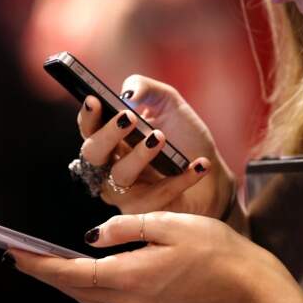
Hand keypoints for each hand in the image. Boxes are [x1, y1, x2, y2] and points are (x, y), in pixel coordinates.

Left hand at [9, 212, 302, 302]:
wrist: (242, 283)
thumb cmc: (212, 248)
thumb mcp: (168, 224)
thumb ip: (125, 228)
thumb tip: (91, 236)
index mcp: (131, 275)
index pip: (72, 273)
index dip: (39, 265)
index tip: (14, 254)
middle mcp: (129, 299)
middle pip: (75, 289)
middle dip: (45, 273)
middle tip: (20, 255)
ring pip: (90, 297)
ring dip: (66, 281)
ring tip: (46, 262)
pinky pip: (108, 300)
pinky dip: (89, 287)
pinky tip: (86, 272)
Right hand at [77, 75, 234, 217]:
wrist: (214, 174)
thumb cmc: (185, 136)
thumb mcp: (168, 102)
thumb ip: (145, 89)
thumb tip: (127, 95)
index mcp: (111, 139)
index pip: (89, 128)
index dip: (88, 116)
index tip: (95, 99)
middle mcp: (110, 167)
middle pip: (93, 153)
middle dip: (109, 134)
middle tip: (130, 118)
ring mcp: (125, 193)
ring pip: (120, 176)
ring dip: (140, 155)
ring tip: (161, 137)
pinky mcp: (145, 213)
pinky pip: (157, 197)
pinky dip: (180, 179)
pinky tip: (199, 164)